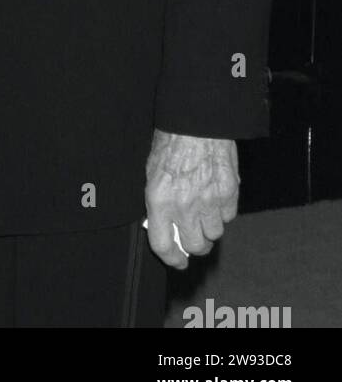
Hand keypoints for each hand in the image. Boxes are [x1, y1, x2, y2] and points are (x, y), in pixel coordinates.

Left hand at [144, 129, 238, 269]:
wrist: (197, 122)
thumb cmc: (171, 142)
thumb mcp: (152, 171)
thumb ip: (158, 202)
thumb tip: (163, 224)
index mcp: (159, 200)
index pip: (163, 245)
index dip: (171, 258)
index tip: (177, 260)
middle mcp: (185, 205)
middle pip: (195, 246)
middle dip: (194, 243)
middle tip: (192, 233)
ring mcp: (210, 201)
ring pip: (215, 234)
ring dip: (209, 227)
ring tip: (203, 209)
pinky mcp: (230, 194)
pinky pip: (228, 216)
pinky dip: (222, 211)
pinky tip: (215, 195)